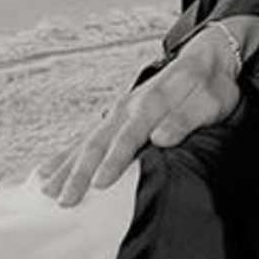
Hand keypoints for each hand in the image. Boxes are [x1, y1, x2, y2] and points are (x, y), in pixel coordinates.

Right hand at [34, 16, 258, 204]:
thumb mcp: (211, 101)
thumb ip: (185, 119)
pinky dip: (66, 155)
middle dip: (79, 172)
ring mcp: (119, 111)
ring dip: (66, 166)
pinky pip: (86, 138)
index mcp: (152, 103)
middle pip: (99, 142)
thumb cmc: (211, 85)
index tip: (99, 184)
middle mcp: (128, 107)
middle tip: (64, 200)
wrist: (206, 58)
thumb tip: (160, 138)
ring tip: (46, 190)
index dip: (114, 161)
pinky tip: (47, 171)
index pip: (129, 137)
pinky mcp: (116, 117)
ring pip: (86, 141)